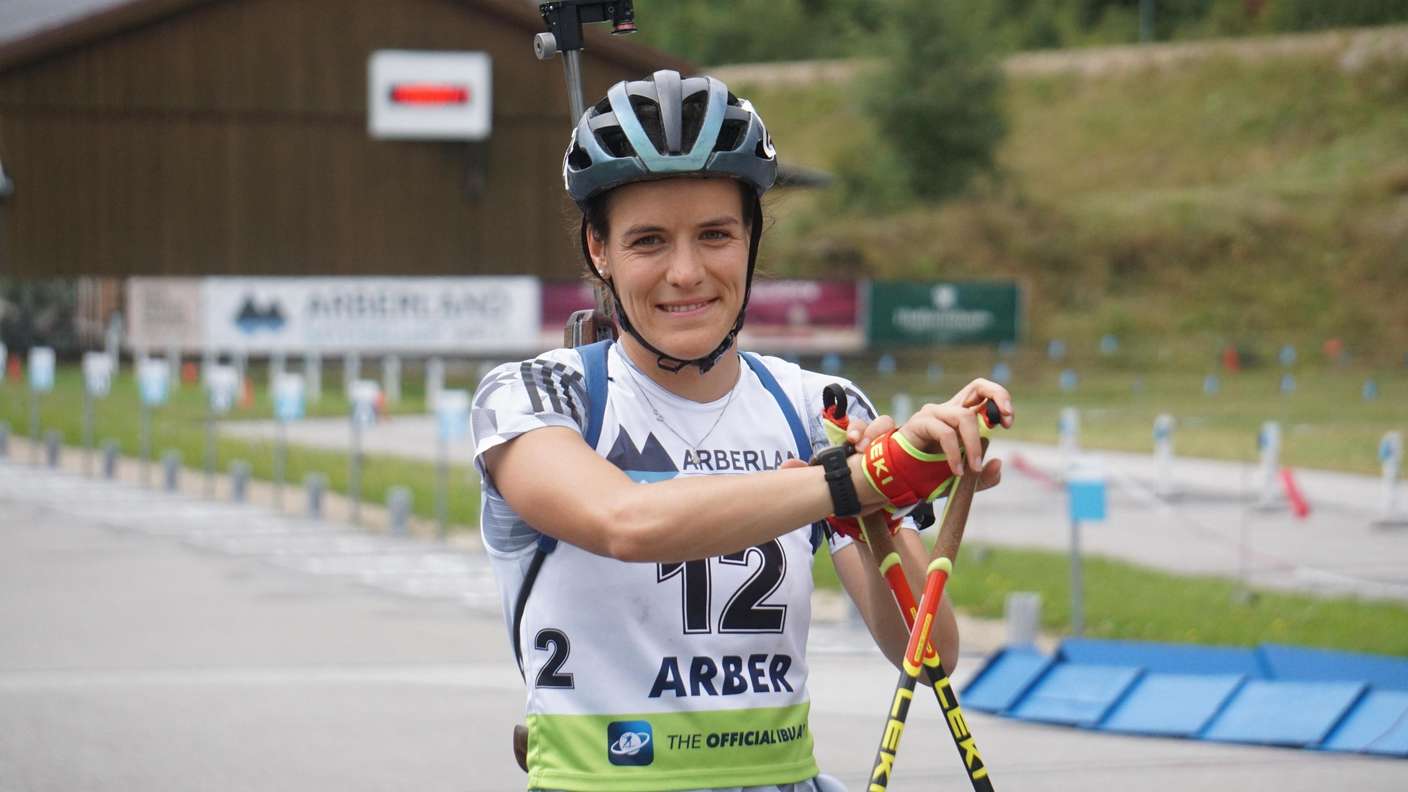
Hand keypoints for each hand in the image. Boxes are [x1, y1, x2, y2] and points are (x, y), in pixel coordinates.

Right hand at [897, 379, 1013, 476]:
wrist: (903, 478)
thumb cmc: (932, 472)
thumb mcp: (965, 479)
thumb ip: (983, 476)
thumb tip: (997, 463)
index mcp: (962, 415)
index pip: (984, 392)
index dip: (1000, 399)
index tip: (1009, 423)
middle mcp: (949, 409)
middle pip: (978, 386)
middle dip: (998, 397)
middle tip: (1006, 423)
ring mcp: (933, 413)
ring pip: (964, 417)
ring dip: (974, 445)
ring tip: (974, 468)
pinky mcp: (920, 423)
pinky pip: (945, 433)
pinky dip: (954, 454)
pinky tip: (956, 470)